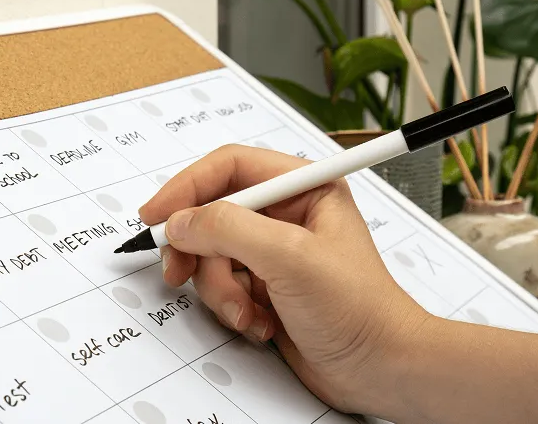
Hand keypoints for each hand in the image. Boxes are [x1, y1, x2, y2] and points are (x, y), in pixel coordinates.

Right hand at [138, 144, 430, 415]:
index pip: (230, 168)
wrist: (380, 369)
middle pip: (212, 213)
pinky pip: (222, 286)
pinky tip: (259, 323)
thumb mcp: (290, 258)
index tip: (156, 214)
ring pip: (212, 255)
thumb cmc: (360, 309)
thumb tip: (181, 222)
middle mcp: (286, 214)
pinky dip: (231, 308)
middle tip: (179, 270)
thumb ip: (229, 229)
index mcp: (303, 187)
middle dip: (197, 248)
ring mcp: (273, 253)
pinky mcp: (265, 286)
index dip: (188, 186)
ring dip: (219, 289)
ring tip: (246, 312)